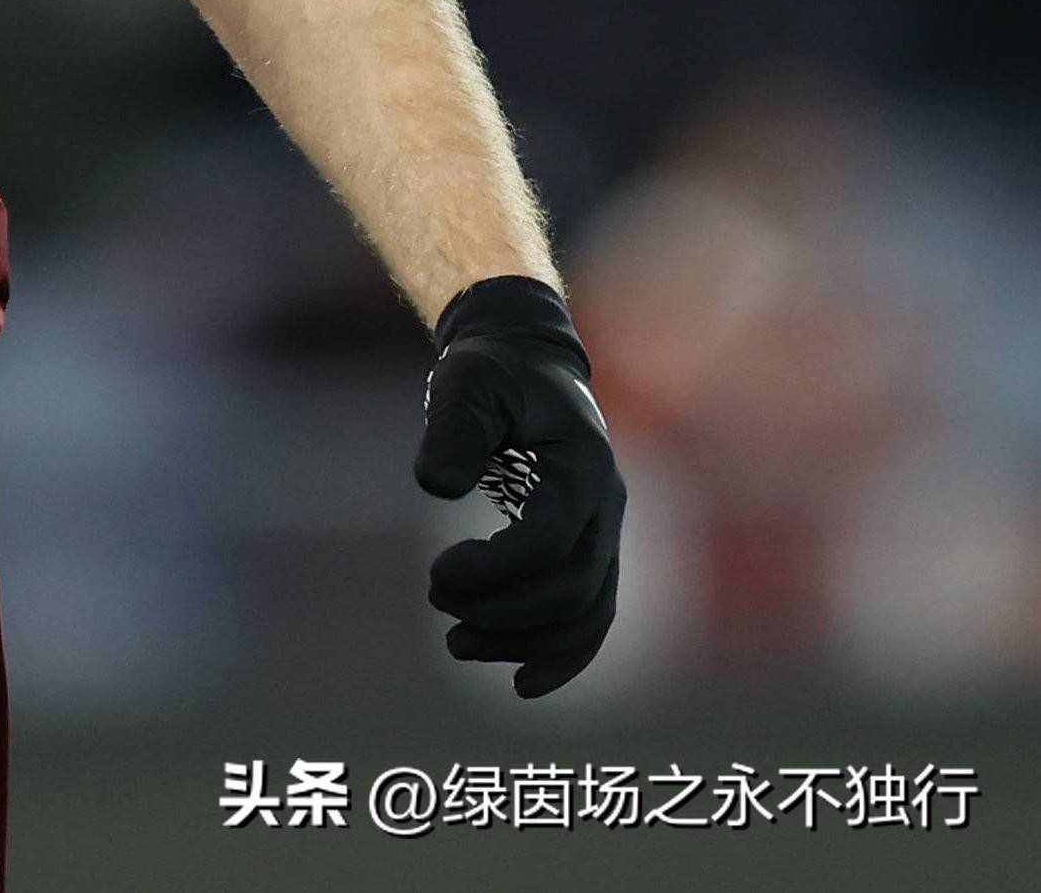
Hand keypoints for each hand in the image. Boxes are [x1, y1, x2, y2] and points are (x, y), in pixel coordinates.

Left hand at [415, 276, 624, 696]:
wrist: (527, 362)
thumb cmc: (491, 370)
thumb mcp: (465, 381)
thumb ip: (452, 427)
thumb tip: (436, 486)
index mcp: (583, 462)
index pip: (552, 539)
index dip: (497, 570)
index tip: (437, 571)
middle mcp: (606, 504)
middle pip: (573, 588)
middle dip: (505, 612)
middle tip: (437, 603)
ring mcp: (604, 531)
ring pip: (585, 613)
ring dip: (525, 641)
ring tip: (457, 645)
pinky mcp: (590, 549)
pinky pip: (591, 615)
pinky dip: (564, 654)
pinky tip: (521, 680)